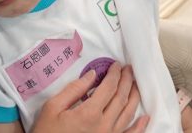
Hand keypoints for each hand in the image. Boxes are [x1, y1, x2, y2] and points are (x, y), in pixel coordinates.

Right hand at [29, 64, 147, 132]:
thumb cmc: (46, 132)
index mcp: (89, 113)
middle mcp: (103, 125)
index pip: (109, 87)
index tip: (117, 65)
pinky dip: (139, 127)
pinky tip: (145, 118)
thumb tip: (92, 75)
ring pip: (128, 113)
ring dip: (134, 96)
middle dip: (127, 81)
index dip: (115, 74)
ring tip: (136, 84)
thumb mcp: (52, 108)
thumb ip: (74, 90)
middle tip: (129, 69)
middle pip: (121, 98)